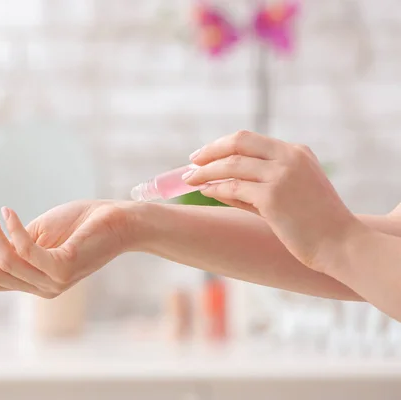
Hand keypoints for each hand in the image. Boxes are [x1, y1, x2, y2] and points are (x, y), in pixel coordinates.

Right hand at [0, 201, 131, 297]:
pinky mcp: (65, 268)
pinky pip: (27, 251)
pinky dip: (13, 230)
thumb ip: (15, 242)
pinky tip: (8, 212)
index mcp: (32, 280)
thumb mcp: (39, 233)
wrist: (118, 220)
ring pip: (5, 262)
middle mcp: (41, 288)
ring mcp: (54, 281)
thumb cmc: (80, 224)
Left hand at [183, 130, 363, 272]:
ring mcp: (281, 175)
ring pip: (231, 165)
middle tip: (191, 162)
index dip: (222, 144)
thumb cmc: (315, 223)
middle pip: (237, 143)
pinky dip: (216, 188)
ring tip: (190, 180)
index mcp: (296, 152)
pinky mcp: (273, 196)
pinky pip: (234, 188)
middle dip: (209, 151)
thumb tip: (217, 184)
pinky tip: (206, 192)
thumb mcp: (290, 192)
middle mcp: (289, 157)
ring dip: (206, 172)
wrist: (341, 244)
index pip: (249, 139)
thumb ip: (258, 184)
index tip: (204, 154)